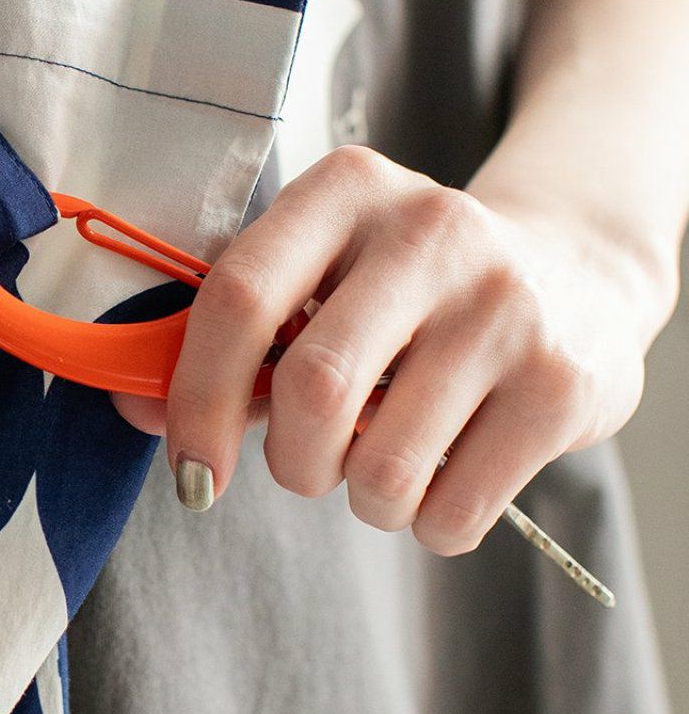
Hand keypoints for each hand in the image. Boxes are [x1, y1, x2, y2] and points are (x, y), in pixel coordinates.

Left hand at [112, 145, 655, 554]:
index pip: (239, 296)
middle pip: (311, 392)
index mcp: (346, 190)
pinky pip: (454, 511)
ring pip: (384, 467)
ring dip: (365, 499)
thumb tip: (133, 405)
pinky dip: (429, 522)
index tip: (192, 473)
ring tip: (386, 464)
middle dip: (292, 463)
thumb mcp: (323, 282)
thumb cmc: (408, 294)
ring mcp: (506, 304)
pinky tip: (449, 472)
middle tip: (309, 465)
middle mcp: (431, 229)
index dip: (196, 397)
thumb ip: (227, 342)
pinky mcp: (562, 381)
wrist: (581, 274)